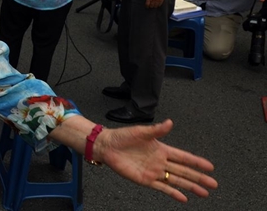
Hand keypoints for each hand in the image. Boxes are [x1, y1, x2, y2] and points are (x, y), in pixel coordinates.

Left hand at [97, 120, 216, 202]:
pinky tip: (184, 198)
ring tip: (204, 193)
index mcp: (161, 149)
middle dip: (199, 178)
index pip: (183, 157)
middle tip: (213, 184)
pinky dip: (173, 193)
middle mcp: (160, 162)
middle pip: (184, 171)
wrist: (107, 146)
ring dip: (190, 187)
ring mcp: (154, 172)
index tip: (210, 167)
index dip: (196, 162)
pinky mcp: (145, 180)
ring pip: (176, 181)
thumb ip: (156, 130)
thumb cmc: (122, 137)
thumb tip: (170, 122)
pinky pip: (162, 188)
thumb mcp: (140, 132)